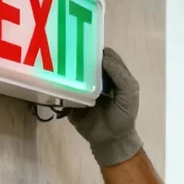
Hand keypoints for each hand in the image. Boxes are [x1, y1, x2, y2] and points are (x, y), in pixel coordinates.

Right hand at [68, 47, 142, 166]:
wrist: (111, 140)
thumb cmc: (123, 115)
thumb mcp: (129, 93)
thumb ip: (121, 75)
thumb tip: (104, 58)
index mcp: (111, 74)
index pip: (103, 55)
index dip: (96, 49)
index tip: (86, 43)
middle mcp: (95, 77)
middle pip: (85, 61)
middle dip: (78, 55)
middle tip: (67, 48)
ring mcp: (81, 87)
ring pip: (72, 72)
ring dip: (66, 67)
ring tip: (57, 59)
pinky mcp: (70, 98)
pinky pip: (62, 88)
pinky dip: (58, 82)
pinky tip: (54, 77)